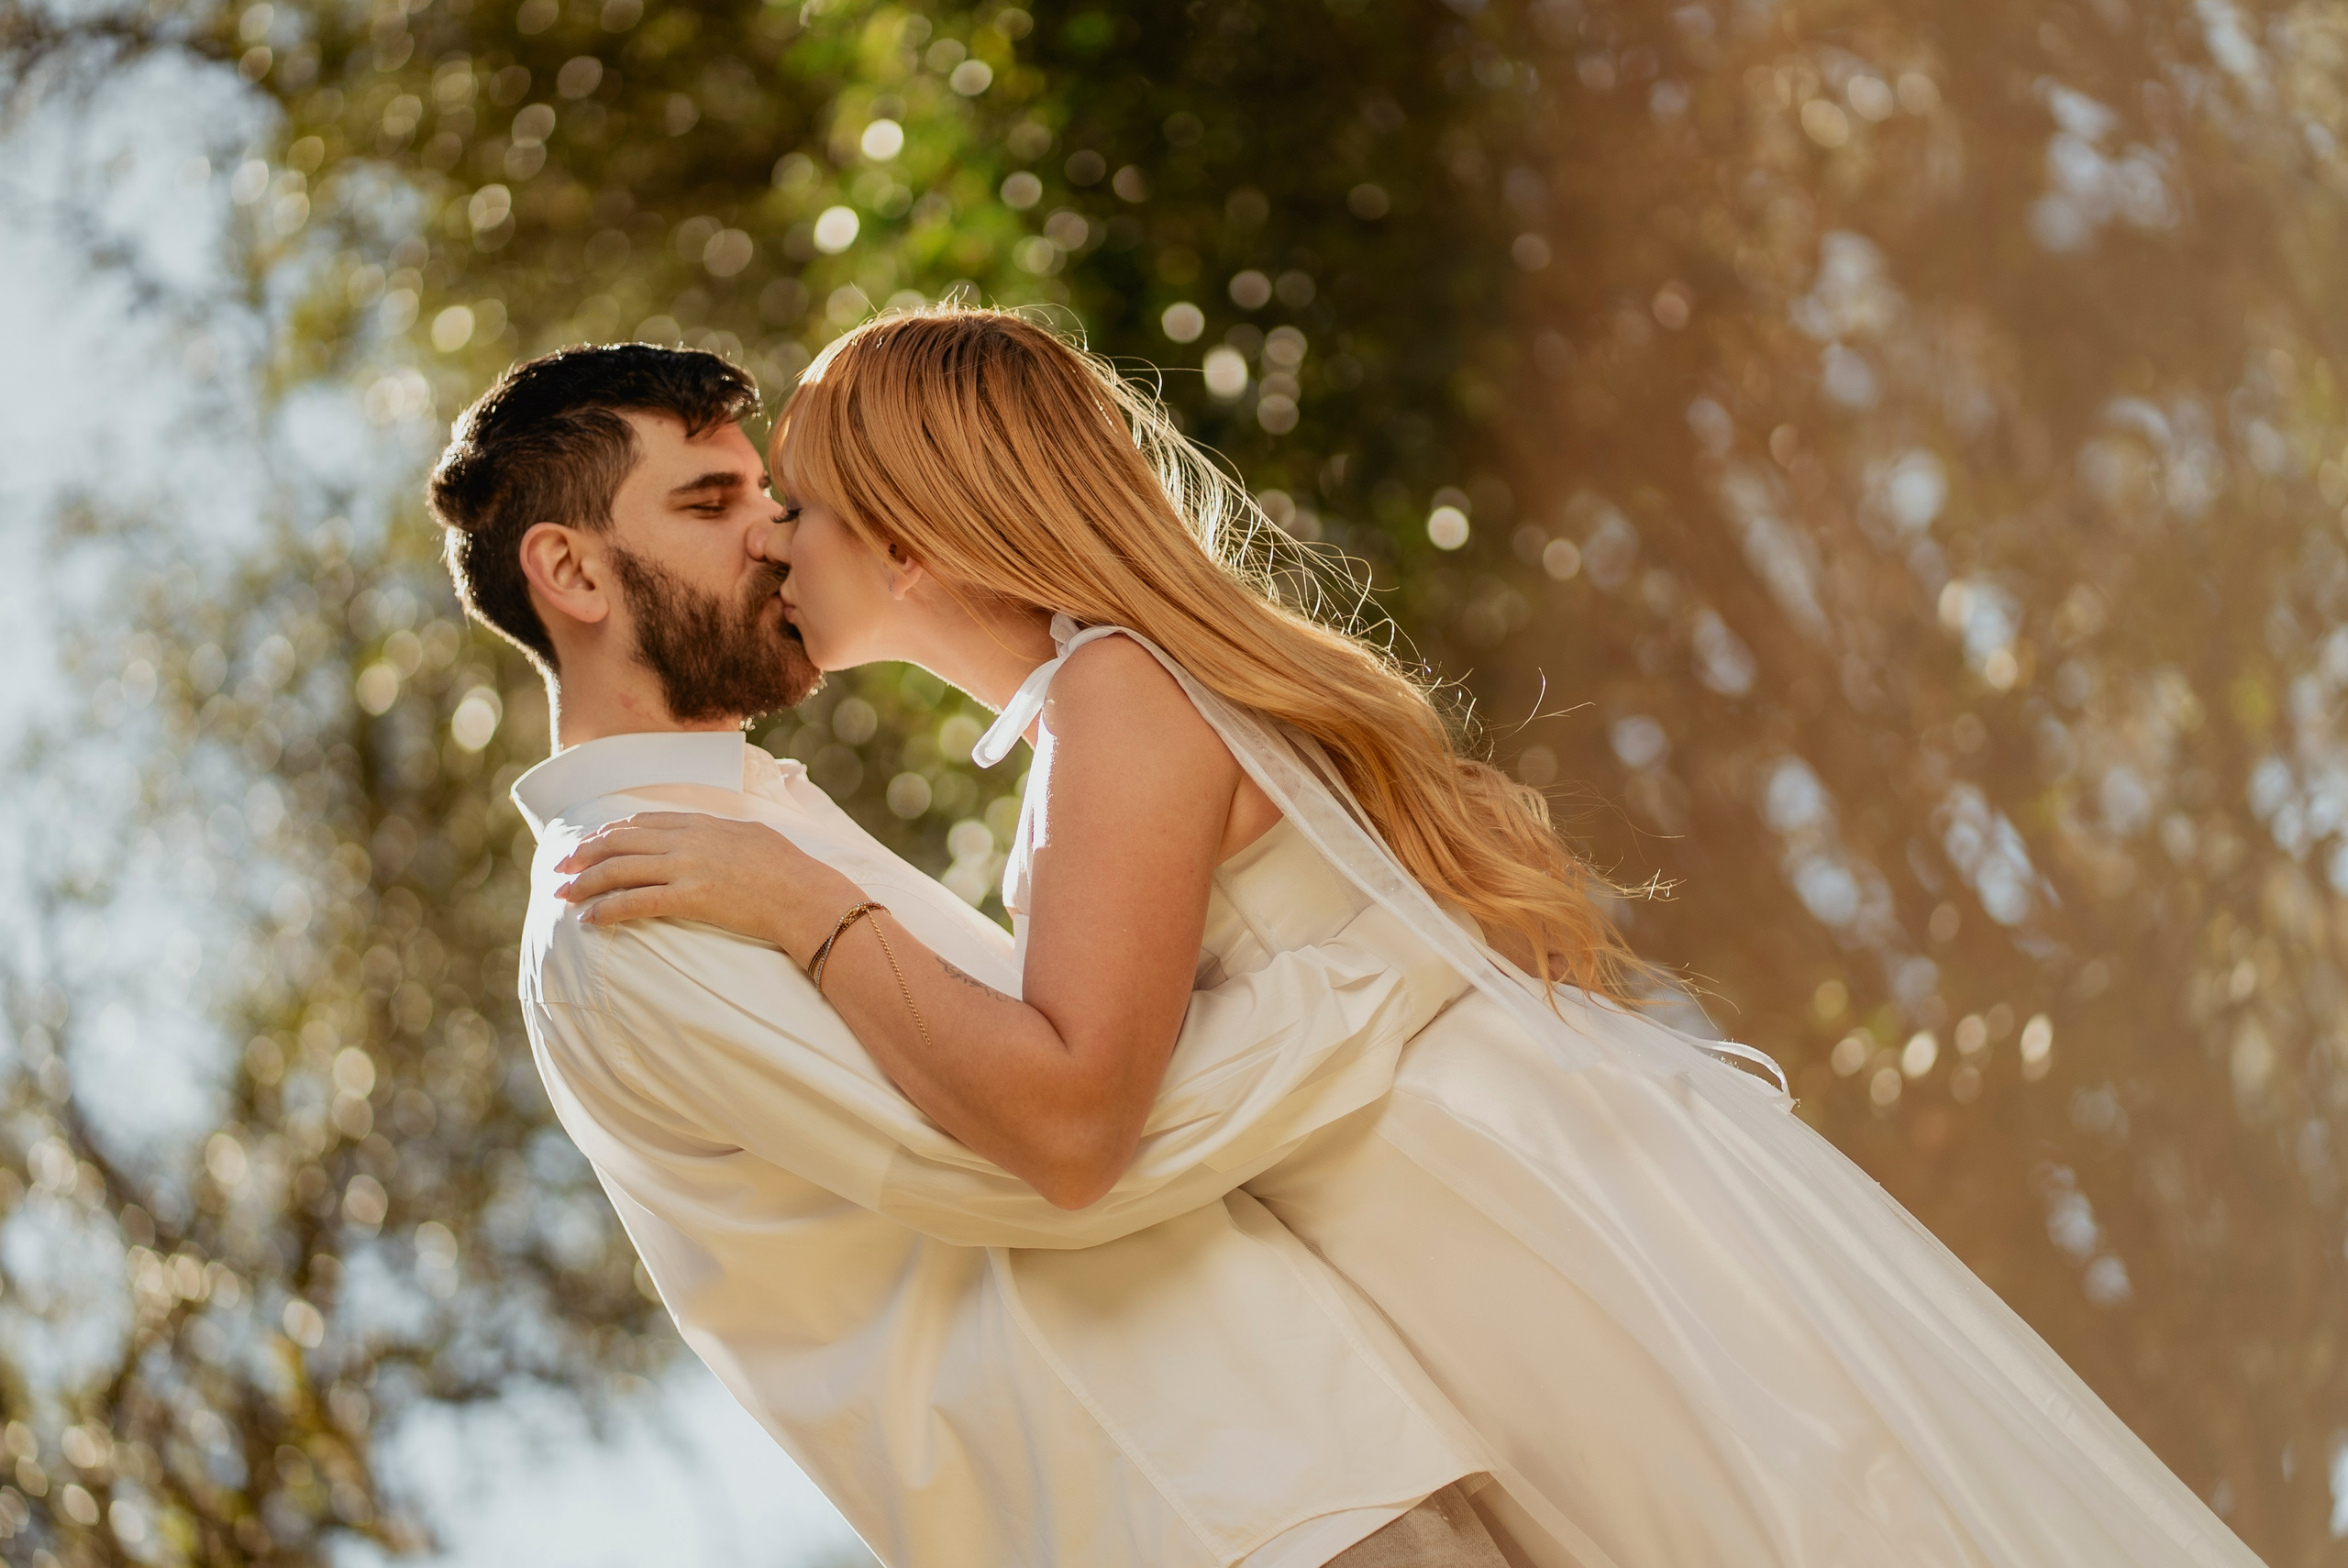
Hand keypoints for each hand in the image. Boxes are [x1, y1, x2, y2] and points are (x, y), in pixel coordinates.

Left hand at [553, 812, 864, 958]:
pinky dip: (607, 909)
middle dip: (584, 854)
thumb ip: (722, 833)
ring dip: (585, 882)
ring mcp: (687, 867)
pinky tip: (589, 918)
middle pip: (621, 841)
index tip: (589, 843)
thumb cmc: (790, 870)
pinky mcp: (690, 897)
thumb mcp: (754, 836)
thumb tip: (710, 836)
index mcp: (702, 823)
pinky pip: (636, 901)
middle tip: (559, 867)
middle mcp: (688, 840)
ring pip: (620, 870)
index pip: (643, 822)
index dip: (609, 833)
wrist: (806, 895)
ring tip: (563, 895)